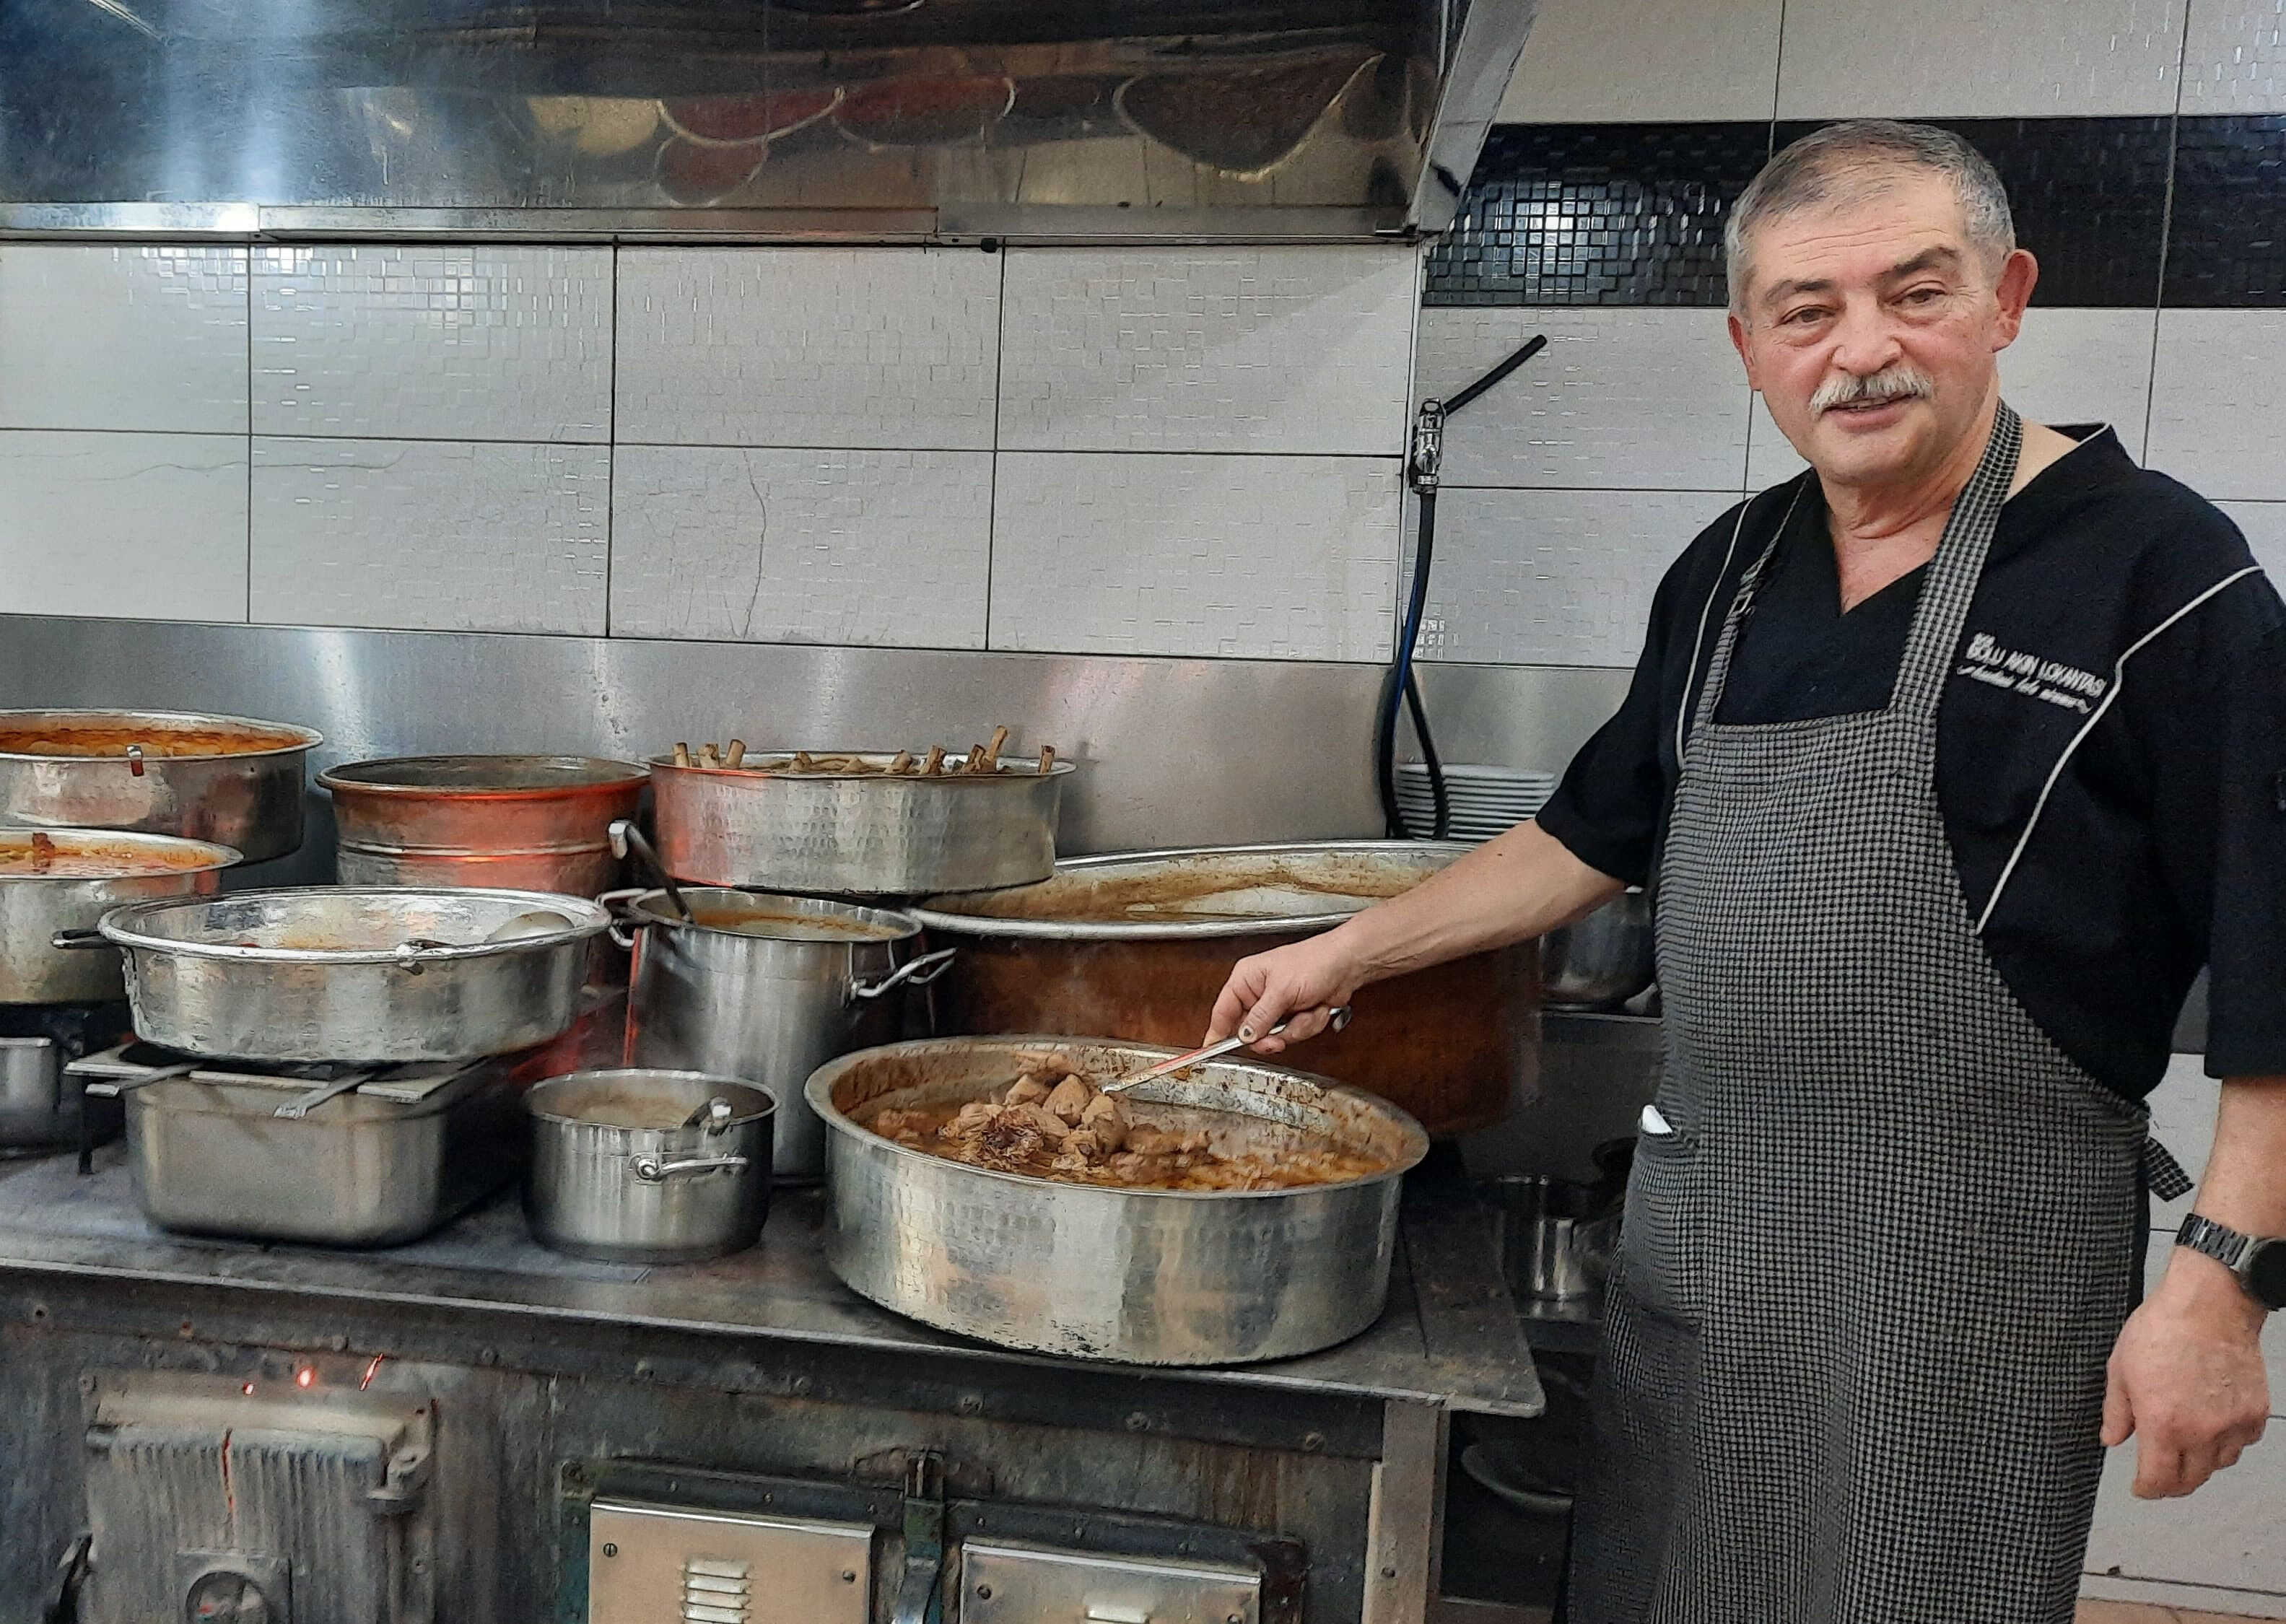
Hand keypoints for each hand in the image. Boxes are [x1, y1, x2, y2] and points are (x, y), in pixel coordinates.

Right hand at [1204, 928, 1367, 1053]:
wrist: (1347, 965)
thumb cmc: (1315, 961)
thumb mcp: (1282, 990)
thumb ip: (1261, 1016)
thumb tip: (1244, 1035)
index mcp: (1246, 979)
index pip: (1223, 1010)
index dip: (1218, 1032)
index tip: (1212, 1050)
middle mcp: (1258, 993)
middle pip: (1249, 1031)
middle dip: (1270, 1036)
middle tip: (1277, 1039)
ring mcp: (1277, 1006)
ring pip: (1274, 1036)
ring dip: (1296, 1028)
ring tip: (1306, 1009)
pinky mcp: (1294, 1014)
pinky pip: (1294, 1033)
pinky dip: (1308, 1025)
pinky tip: (1316, 1008)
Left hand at [2101, 1251, 2270, 1497]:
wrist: (2209, 1305)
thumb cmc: (2162, 1328)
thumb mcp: (2120, 1368)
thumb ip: (2117, 1411)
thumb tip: (2112, 1439)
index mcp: (2163, 1424)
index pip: (2159, 1480)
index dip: (2147, 1490)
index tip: (2141, 1489)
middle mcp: (2201, 1432)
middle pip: (2191, 1481)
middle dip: (2172, 1483)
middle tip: (2160, 1475)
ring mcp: (2232, 1425)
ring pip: (2218, 1465)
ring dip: (2199, 1463)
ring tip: (2184, 1445)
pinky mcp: (2255, 1414)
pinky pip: (2241, 1443)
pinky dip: (2226, 1442)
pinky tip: (2211, 1424)